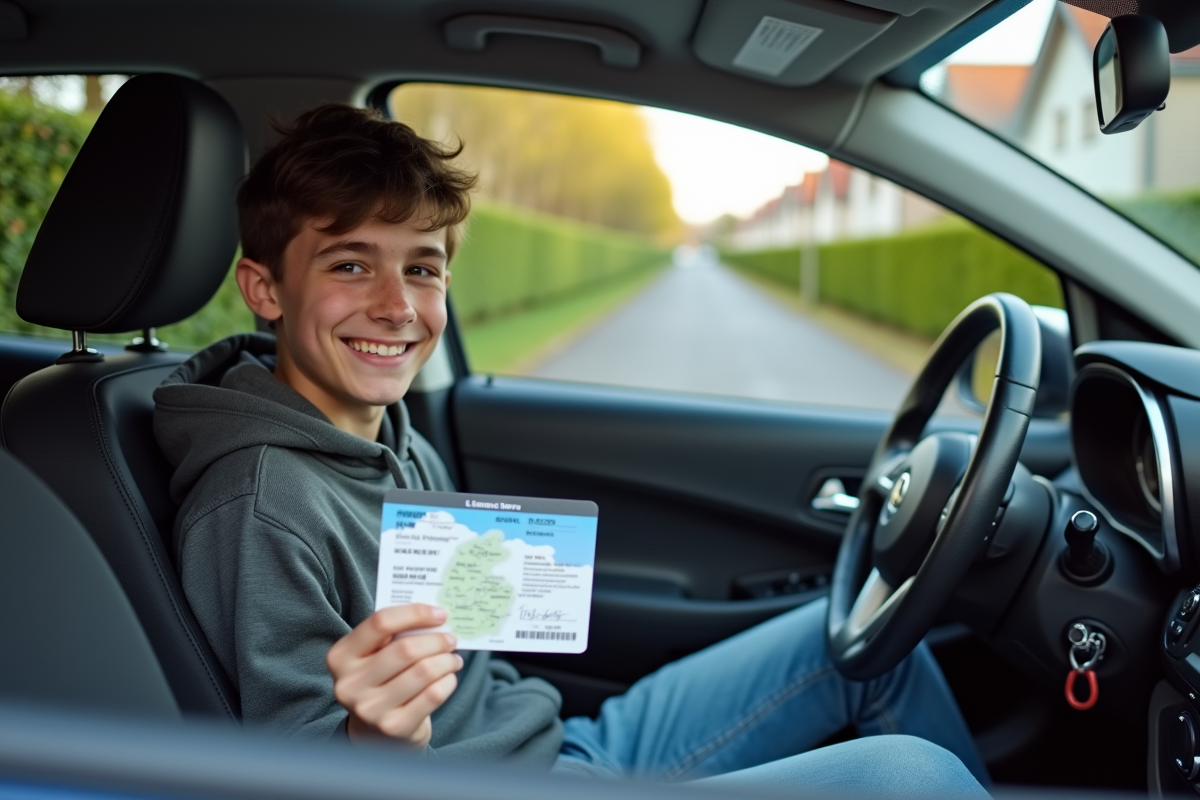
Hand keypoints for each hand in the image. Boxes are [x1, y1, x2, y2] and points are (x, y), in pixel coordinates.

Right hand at [326, 604, 462, 747]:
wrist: (376, 731)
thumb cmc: (381, 679)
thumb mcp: (375, 655)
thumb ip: (395, 634)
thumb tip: (435, 617)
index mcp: (341, 656)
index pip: (380, 622)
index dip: (415, 613)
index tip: (440, 614)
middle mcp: (349, 684)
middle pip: (405, 649)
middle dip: (437, 640)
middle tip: (451, 639)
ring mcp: (370, 708)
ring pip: (423, 672)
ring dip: (446, 661)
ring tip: (453, 659)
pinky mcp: (393, 727)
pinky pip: (432, 695)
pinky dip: (447, 682)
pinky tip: (448, 678)